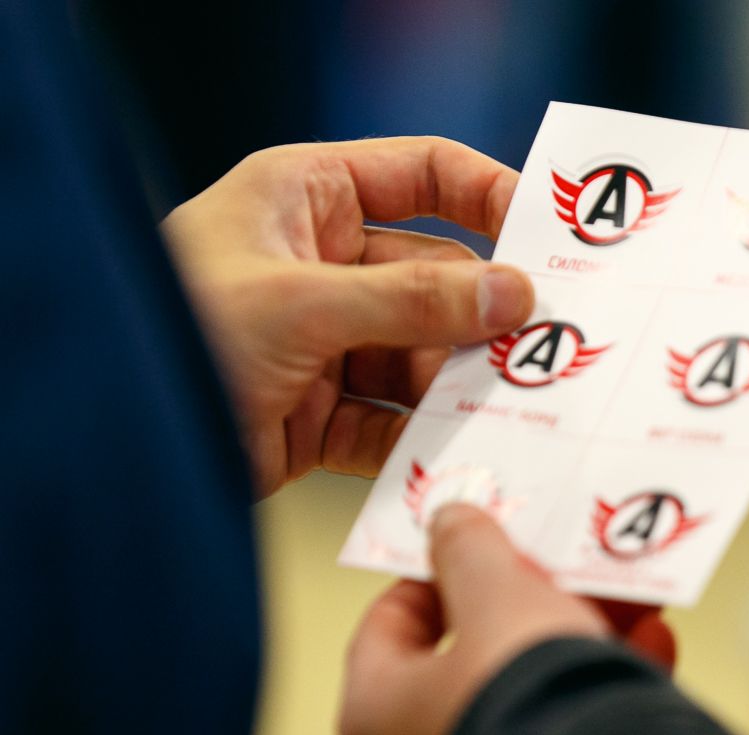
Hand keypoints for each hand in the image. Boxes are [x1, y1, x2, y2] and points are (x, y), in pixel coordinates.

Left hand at [162, 138, 533, 496]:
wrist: (108, 443)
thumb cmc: (175, 333)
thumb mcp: (300, 304)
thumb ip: (413, 300)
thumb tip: (514, 295)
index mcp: (309, 199)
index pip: (423, 175)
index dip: (489, 196)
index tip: (552, 234)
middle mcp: (323, 266)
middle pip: (436, 278)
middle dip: (483, 316)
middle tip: (547, 345)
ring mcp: (326, 343)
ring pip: (423, 357)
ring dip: (459, 387)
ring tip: (509, 409)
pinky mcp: (320, 415)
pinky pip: (392, 423)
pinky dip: (422, 443)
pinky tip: (459, 456)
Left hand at [339, 504, 674, 734]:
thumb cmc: (521, 708)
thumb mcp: (498, 593)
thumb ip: (470, 550)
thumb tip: (452, 523)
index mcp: (378, 713)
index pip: (390, 624)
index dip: (436, 575)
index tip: (475, 546)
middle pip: (474, 653)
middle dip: (529, 601)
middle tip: (561, 568)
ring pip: (532, 689)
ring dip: (581, 637)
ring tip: (625, 601)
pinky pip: (573, 727)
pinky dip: (607, 684)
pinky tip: (649, 647)